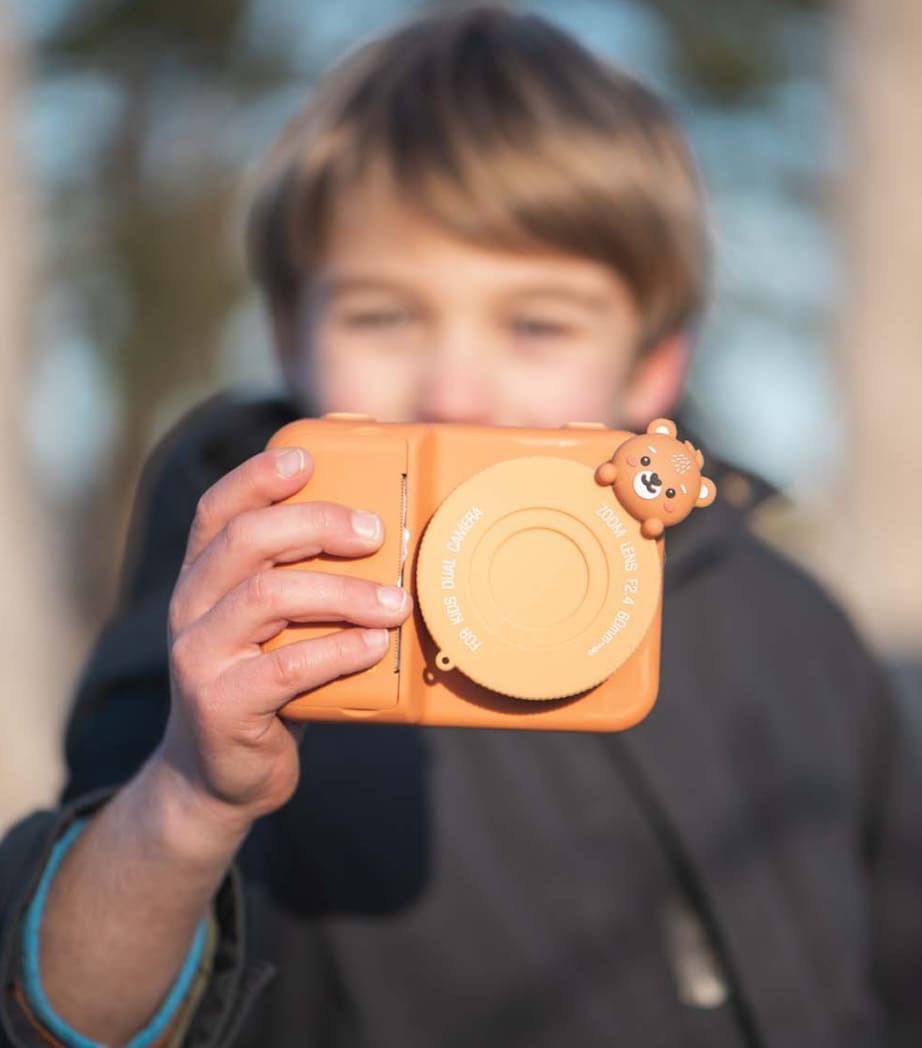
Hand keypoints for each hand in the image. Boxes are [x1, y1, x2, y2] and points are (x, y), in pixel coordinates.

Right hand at [157, 446, 412, 831]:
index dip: (258, 476)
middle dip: (318, 525)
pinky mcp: (220, 704)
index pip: (217, 508)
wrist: (220, 776)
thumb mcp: (275, 624)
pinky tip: (373, 646)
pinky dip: (339, 650)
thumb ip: (301, 580)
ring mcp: (198, 655)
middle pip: (247, 540)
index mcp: (202, 576)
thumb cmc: (267, 683)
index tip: (307, 458)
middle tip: (375, 534)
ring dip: (344, 593)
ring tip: (395, 602)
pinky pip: (287, 666)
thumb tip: (379, 531)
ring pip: (269, 597)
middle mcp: (190, 606)